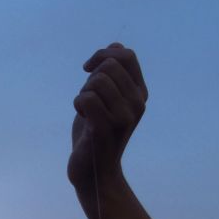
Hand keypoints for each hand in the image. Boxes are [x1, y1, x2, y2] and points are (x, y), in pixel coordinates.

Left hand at [66, 43, 147, 198]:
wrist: (93, 171)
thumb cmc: (96, 132)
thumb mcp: (106, 98)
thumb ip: (112, 73)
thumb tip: (114, 47)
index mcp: (140, 93)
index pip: (126, 55)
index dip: (103, 55)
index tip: (89, 70)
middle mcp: (137, 104)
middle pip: (109, 66)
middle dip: (91, 78)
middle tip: (89, 99)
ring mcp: (124, 117)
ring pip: (97, 81)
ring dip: (83, 93)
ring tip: (87, 111)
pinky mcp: (106, 129)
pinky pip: (86, 98)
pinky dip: (78, 104)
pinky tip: (83, 118)